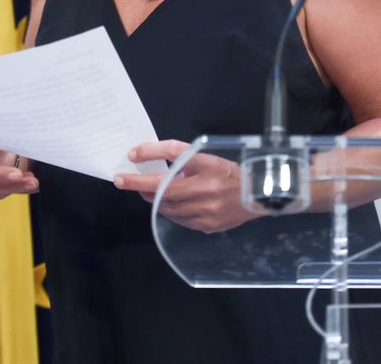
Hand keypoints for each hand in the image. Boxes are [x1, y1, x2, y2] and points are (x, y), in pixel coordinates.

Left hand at [114, 140, 251, 233]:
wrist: (260, 193)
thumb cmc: (229, 170)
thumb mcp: (202, 154)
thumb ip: (172, 151)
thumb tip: (141, 154)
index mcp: (200, 179)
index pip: (159, 182)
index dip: (137, 181)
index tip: (120, 177)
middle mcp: (201, 201)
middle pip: (161, 198)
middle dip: (146, 190)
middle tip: (138, 181)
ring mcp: (203, 218)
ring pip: (168, 211)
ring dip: (160, 200)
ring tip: (163, 188)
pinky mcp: (206, 228)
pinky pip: (180, 220)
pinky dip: (174, 210)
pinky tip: (180, 200)